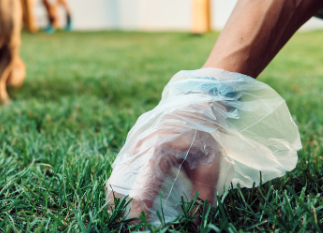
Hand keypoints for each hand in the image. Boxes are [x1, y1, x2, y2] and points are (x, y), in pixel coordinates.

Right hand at [107, 105, 226, 223]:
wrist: (192, 101)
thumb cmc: (203, 131)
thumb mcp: (210, 162)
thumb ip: (203, 193)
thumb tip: (196, 222)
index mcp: (156, 152)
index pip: (140, 192)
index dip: (138, 215)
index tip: (141, 229)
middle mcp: (137, 150)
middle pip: (117, 188)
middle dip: (121, 212)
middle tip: (133, 226)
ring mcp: (129, 148)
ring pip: (113, 181)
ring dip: (118, 202)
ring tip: (130, 220)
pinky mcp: (128, 148)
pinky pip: (117, 174)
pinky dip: (120, 191)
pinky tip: (131, 204)